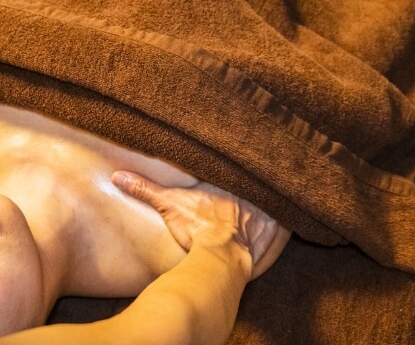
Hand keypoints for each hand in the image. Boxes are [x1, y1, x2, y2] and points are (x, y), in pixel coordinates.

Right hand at [112, 171, 279, 268]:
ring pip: (275, 198)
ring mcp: (266, 212)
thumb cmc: (196, 228)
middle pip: (256, 181)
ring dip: (276, 197)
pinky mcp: (277, 232)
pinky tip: (296, 216)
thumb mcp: (167, 203)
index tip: (236, 157)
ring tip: (278, 191)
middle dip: (256, 180)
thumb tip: (117, 176)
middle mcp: (249, 194)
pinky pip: (290, 222)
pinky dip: (291, 220)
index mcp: (226, 182)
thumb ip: (145, 188)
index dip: (235, 165)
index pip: (234, 167)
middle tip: (262, 167)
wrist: (221, 256)